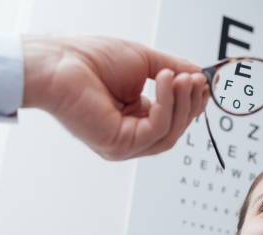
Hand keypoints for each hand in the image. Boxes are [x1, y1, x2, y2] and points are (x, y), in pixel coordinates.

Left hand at [22, 36, 207, 158]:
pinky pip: (156, 129)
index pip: (172, 120)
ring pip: (170, 134)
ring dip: (181, 103)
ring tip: (180, 77)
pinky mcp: (119, 146)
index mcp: (133, 119)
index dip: (190, 102)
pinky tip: (164, 81)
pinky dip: (166, 104)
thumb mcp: (144, 61)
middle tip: (195, 79)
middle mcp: (129, 136)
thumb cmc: (89, 60)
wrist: (59, 62)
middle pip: (175, 130)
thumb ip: (174, 69)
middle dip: (189, 103)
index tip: (203, 82)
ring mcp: (124, 145)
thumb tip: (199, 75)